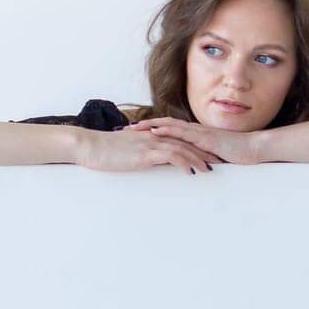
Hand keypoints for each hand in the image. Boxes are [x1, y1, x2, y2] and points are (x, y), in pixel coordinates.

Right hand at [74, 126, 214, 175]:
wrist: (90, 146)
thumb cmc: (104, 150)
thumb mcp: (126, 150)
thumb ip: (140, 152)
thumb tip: (148, 160)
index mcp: (151, 136)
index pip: (178, 140)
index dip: (195, 147)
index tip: (208, 155)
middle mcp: (154, 137)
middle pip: (185, 142)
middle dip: (203, 152)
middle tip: (219, 161)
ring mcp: (151, 144)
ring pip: (182, 148)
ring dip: (197, 159)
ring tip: (210, 169)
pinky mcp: (145, 153)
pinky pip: (170, 156)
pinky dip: (183, 163)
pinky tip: (192, 172)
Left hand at [124, 117, 264, 165]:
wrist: (253, 148)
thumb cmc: (237, 153)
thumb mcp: (213, 155)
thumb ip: (201, 156)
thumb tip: (190, 164)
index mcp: (196, 134)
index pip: (170, 129)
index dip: (152, 129)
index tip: (136, 132)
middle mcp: (195, 130)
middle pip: (165, 124)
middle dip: (145, 125)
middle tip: (127, 128)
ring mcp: (200, 133)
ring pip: (171, 125)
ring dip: (152, 125)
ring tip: (135, 128)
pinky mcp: (205, 138)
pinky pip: (183, 133)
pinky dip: (168, 131)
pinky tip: (156, 132)